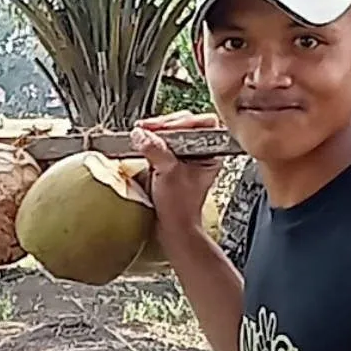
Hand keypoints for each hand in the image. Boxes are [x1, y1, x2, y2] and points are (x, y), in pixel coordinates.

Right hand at [130, 114, 222, 232]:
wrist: (173, 228)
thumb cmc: (180, 208)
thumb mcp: (168, 173)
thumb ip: (155, 150)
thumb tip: (141, 134)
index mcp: (209, 154)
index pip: (202, 123)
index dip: (181, 122)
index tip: (163, 128)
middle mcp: (199, 153)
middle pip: (184, 125)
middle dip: (164, 126)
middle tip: (147, 130)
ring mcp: (185, 157)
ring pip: (171, 133)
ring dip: (155, 132)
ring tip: (141, 135)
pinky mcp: (171, 162)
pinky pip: (162, 144)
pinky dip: (151, 142)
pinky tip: (142, 143)